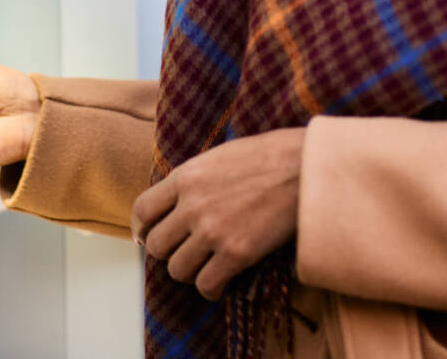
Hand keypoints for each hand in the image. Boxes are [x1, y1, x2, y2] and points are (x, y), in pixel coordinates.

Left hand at [130, 128, 305, 300]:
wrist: (304, 167)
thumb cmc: (269, 156)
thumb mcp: (220, 156)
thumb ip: (195, 178)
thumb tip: (179, 200)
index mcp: (186, 177)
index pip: (142, 210)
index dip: (142, 229)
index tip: (147, 237)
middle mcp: (192, 205)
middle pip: (156, 245)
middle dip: (168, 252)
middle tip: (185, 252)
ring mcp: (213, 230)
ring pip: (177, 269)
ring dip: (189, 272)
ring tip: (205, 267)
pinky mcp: (236, 253)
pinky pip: (206, 285)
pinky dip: (210, 289)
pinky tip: (220, 283)